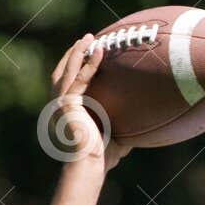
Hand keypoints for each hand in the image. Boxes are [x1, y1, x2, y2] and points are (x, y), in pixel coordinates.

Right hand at [48, 34, 131, 170]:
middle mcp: (61, 104)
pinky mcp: (68, 104)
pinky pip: (80, 79)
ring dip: (78, 52)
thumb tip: (144, 126)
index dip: (74, 66)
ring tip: (89, 38)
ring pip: (68, 70)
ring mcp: (62, 103)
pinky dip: (89, 64)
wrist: (90, 165)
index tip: (86, 53)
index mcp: (68, 110)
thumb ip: (124, 127)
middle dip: (73, 54)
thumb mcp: (116, 137)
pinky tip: (100, 51)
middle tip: (86, 39)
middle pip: (63, 71)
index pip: (68, 82)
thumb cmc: (102, 157)